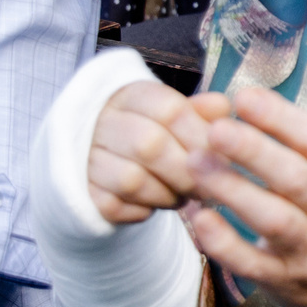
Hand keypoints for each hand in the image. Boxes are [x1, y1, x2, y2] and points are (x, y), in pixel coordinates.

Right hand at [86, 80, 225, 224]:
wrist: (104, 155)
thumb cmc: (152, 131)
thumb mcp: (176, 114)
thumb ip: (201, 112)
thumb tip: (223, 107)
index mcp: (131, 95)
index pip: (170, 110)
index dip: (200, 137)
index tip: (221, 157)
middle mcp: (102, 122)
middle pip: (150, 146)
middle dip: (187, 173)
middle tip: (207, 187)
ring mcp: (86, 157)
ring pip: (132, 180)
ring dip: (166, 195)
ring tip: (182, 196)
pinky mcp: (82, 191)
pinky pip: (115, 207)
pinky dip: (142, 211)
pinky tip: (154, 205)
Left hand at [181, 73, 306, 306]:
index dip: (282, 119)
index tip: (244, 97)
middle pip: (294, 179)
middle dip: (253, 152)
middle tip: (214, 128)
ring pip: (270, 220)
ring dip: (232, 191)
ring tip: (195, 163)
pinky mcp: (285, 280)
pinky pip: (251, 263)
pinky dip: (223, 243)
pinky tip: (197, 218)